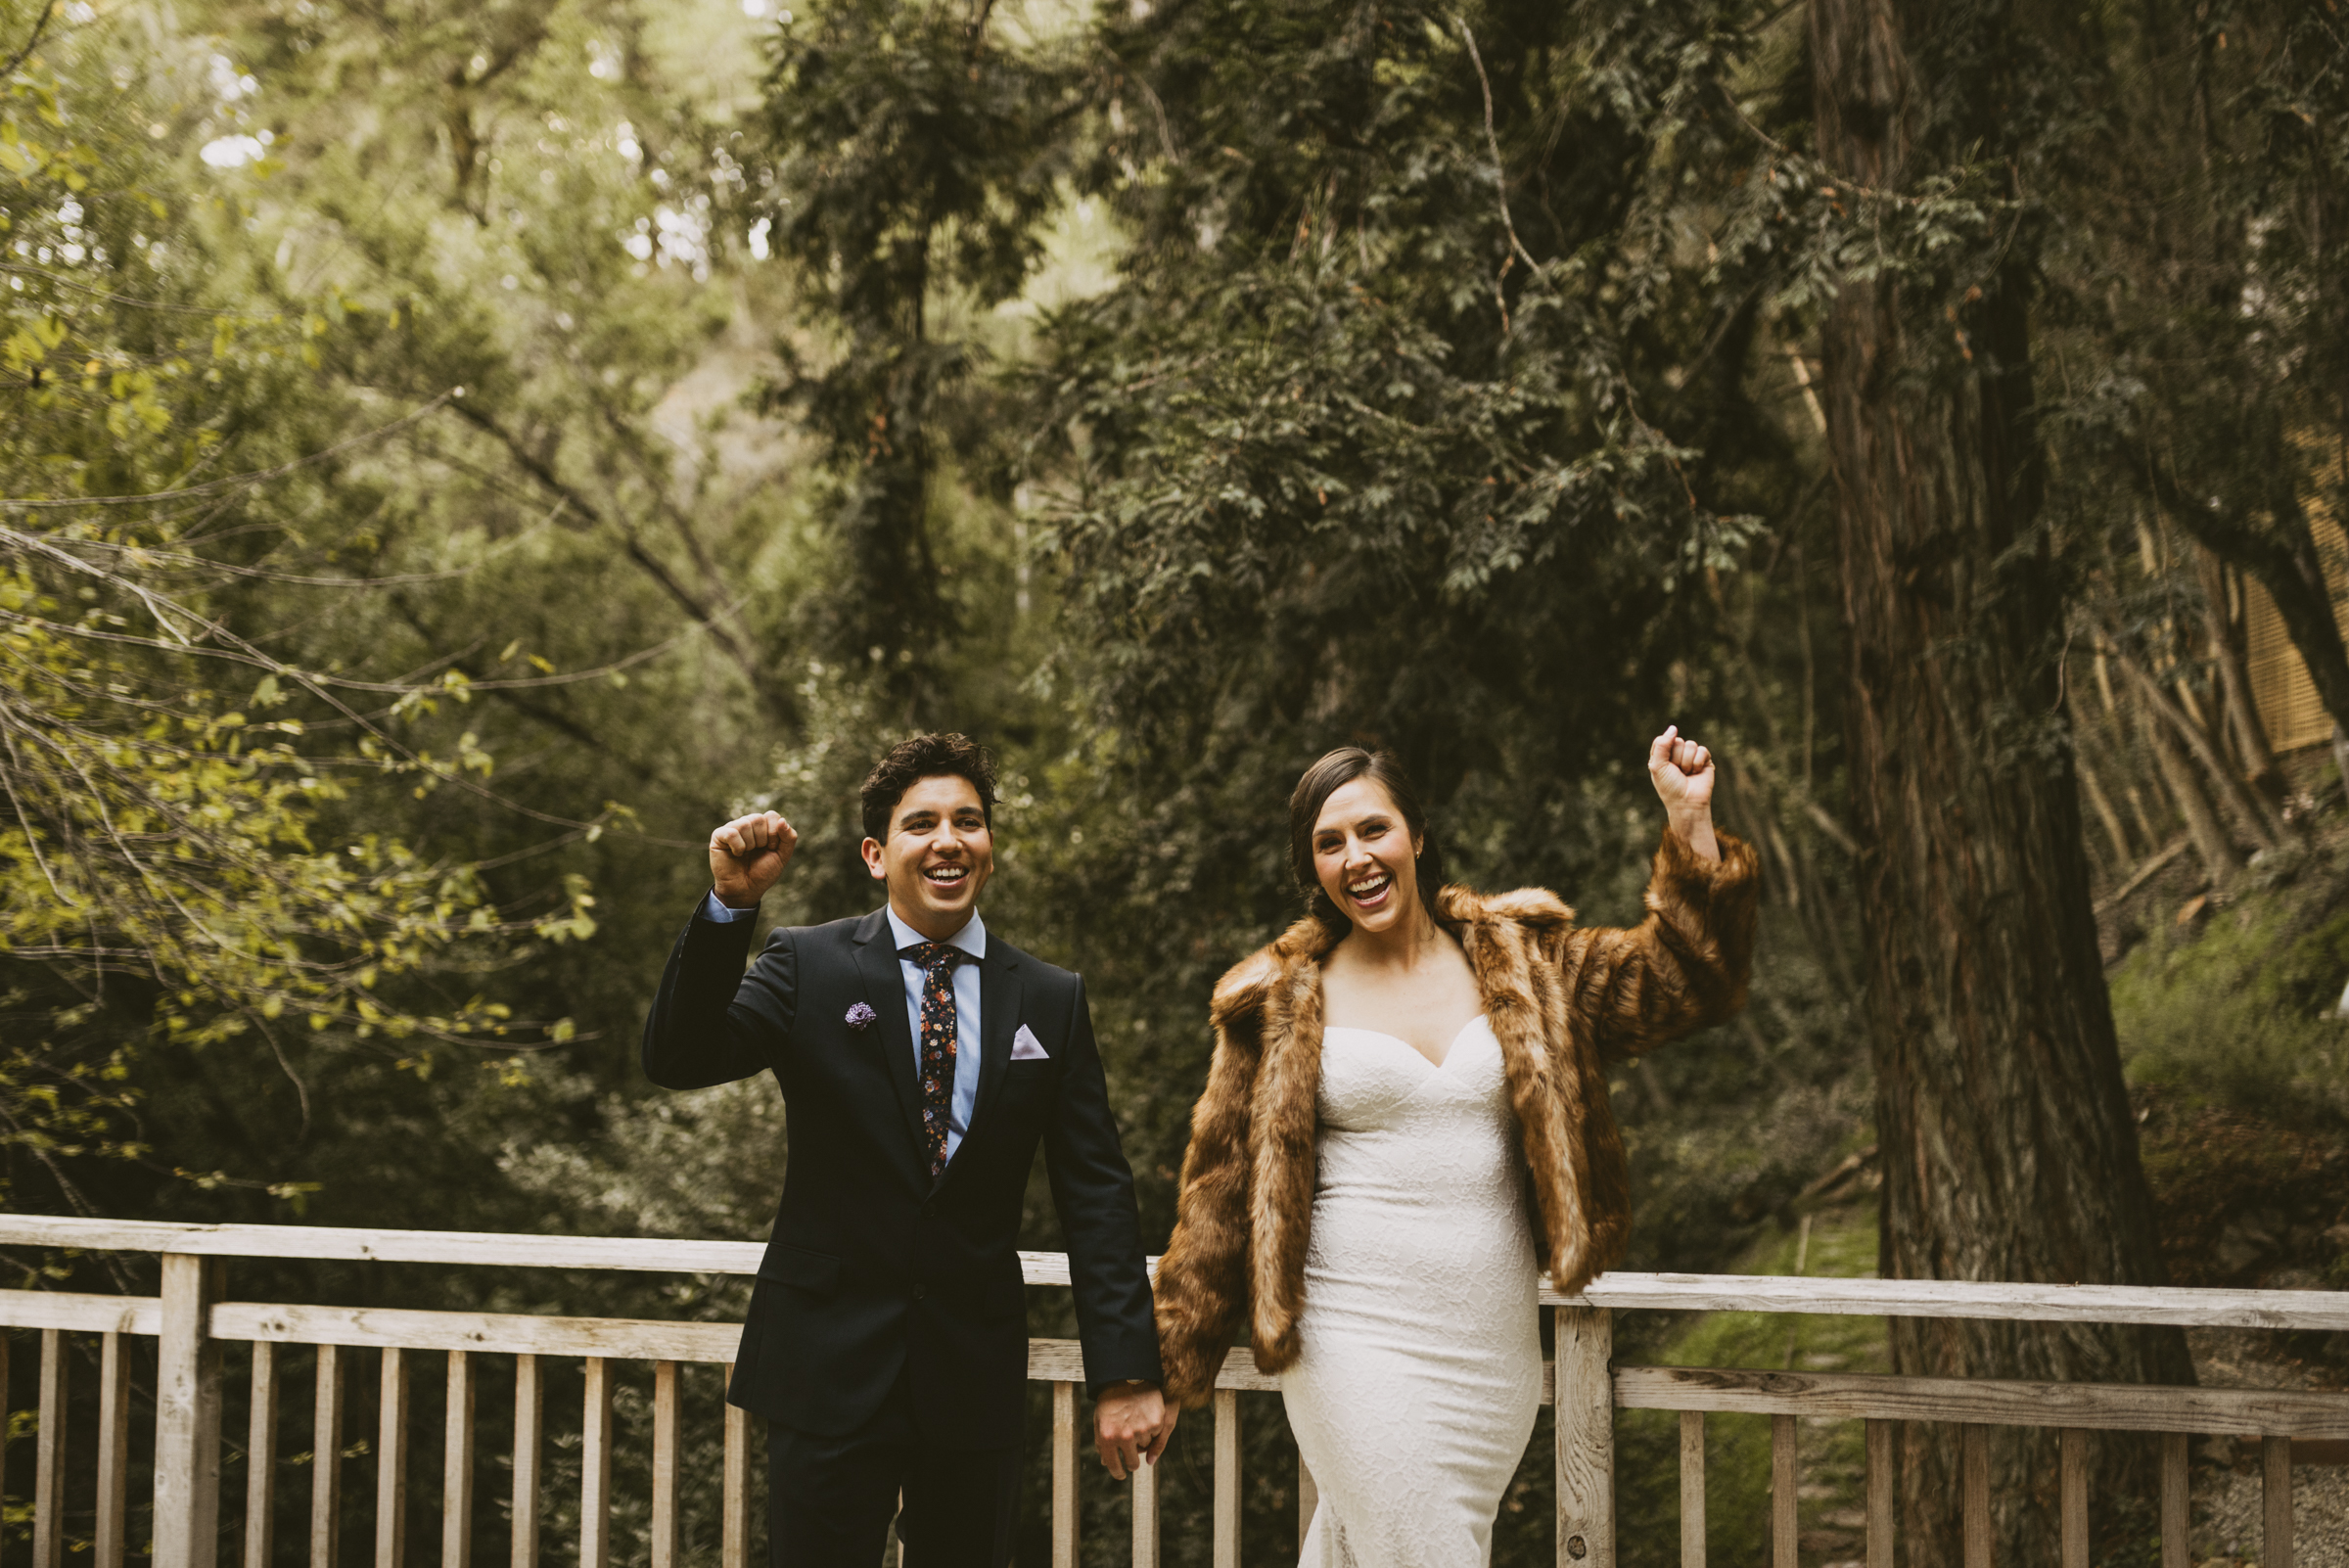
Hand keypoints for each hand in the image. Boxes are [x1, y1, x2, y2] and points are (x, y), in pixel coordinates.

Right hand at [708, 811, 797, 908]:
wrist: (746, 890)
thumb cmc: (762, 873)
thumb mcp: (782, 856)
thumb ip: (789, 837)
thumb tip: (782, 820)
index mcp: (763, 826)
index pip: (771, 815)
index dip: (774, 833)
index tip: (771, 848)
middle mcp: (747, 824)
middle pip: (758, 819)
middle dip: (762, 840)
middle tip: (756, 852)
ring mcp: (732, 828)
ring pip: (745, 824)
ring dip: (749, 845)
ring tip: (745, 854)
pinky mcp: (719, 836)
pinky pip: (731, 833)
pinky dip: (738, 846)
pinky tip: (736, 854)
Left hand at [1094, 1383, 1175, 1480]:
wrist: (1126, 1377)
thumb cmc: (1110, 1400)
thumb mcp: (1100, 1421)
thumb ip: (1101, 1443)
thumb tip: (1106, 1463)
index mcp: (1106, 1438)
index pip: (1113, 1465)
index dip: (1117, 1473)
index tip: (1121, 1474)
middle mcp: (1124, 1437)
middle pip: (1133, 1463)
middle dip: (1132, 1463)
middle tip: (1132, 1460)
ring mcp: (1141, 1430)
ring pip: (1145, 1448)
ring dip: (1142, 1441)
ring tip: (1135, 1424)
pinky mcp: (1155, 1423)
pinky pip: (1155, 1435)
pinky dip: (1152, 1430)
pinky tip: (1145, 1417)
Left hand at [1646, 726, 1720, 861]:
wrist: (1687, 802)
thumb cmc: (1670, 787)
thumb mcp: (1657, 766)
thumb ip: (1662, 744)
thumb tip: (1673, 728)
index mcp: (1663, 755)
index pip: (1663, 740)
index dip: (1665, 751)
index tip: (1666, 765)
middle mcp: (1677, 754)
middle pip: (1678, 741)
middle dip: (1677, 758)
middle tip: (1677, 772)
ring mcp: (1691, 756)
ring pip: (1690, 745)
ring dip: (1687, 762)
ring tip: (1687, 774)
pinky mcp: (1705, 760)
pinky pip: (1702, 750)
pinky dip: (1698, 763)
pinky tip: (1696, 772)